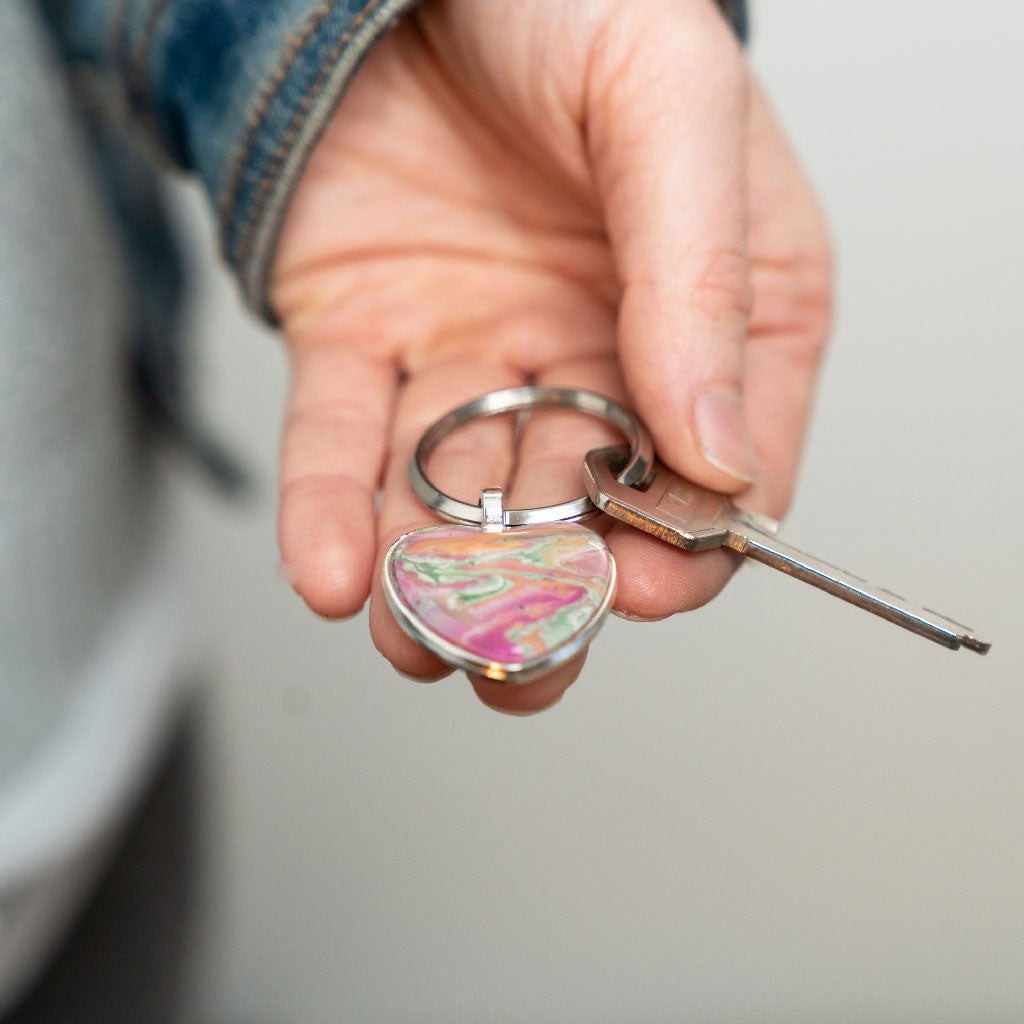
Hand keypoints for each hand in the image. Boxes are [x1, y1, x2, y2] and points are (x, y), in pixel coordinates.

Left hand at [271, 0, 830, 713]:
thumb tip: (724, 457)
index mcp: (705, 316)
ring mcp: (472, 357)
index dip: (682, 546)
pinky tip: (334, 576)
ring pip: (456, 502)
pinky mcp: (359, 339)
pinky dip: (330, 510)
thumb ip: (702, 283)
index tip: (639, 586)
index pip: (715, 473)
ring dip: (434, 584)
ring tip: (417, 634)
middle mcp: (591, 354)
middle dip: (546, 598)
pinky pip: (338, 439)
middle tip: (518, 654)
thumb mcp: (672, 108)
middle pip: (579, 513)